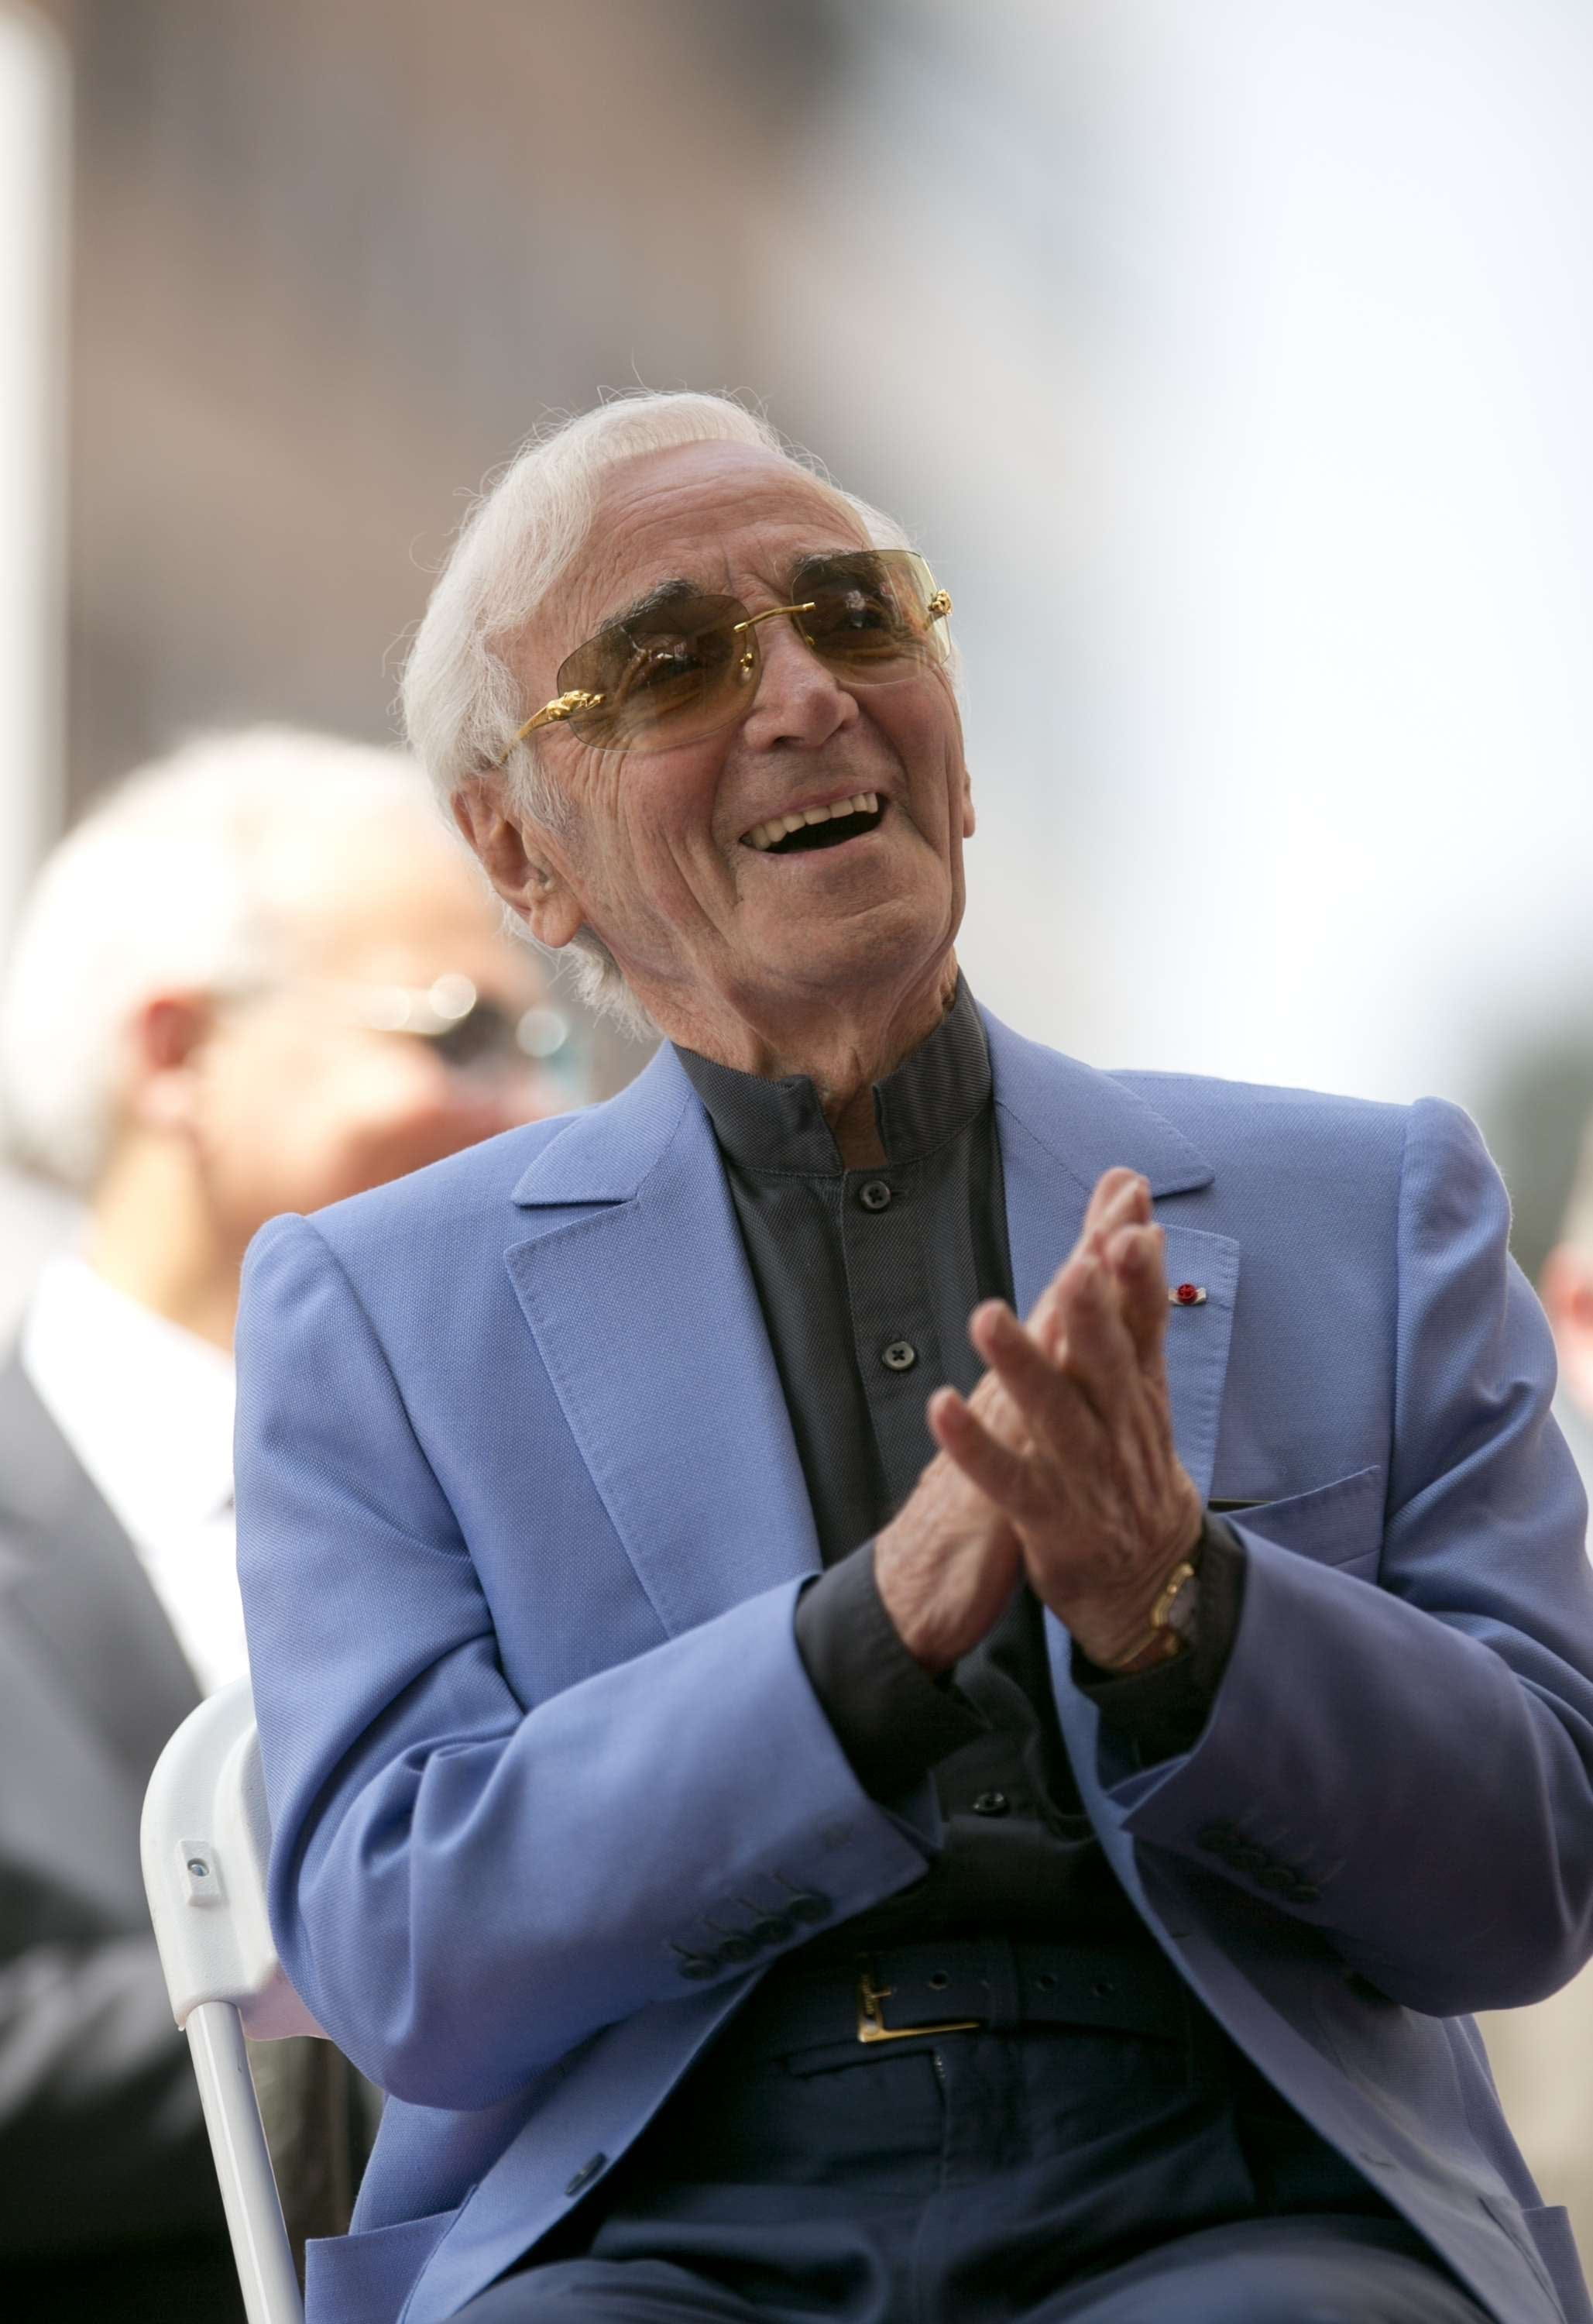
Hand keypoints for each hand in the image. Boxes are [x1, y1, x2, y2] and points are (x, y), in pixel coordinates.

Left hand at [925, 1168, 1203, 1669]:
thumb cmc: (1131, 1455)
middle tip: (1078, 1266)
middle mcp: (1117, 1424)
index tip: (1131, 1229)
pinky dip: (975, 1445)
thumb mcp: (1138, 1376)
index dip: (1140, 1279)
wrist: (1150, 1575)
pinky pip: (1006, 1479)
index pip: (1146, 1323)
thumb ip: (1127, 1293)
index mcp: (1139, 1386)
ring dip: (1022, 1366)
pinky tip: (942, 1408)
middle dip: (1094, 1315)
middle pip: (1108, 1364)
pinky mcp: (1047, 1515)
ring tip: (988, 1317)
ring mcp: (1083, 1471)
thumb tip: (1130, 1208)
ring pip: (1054, 1415)